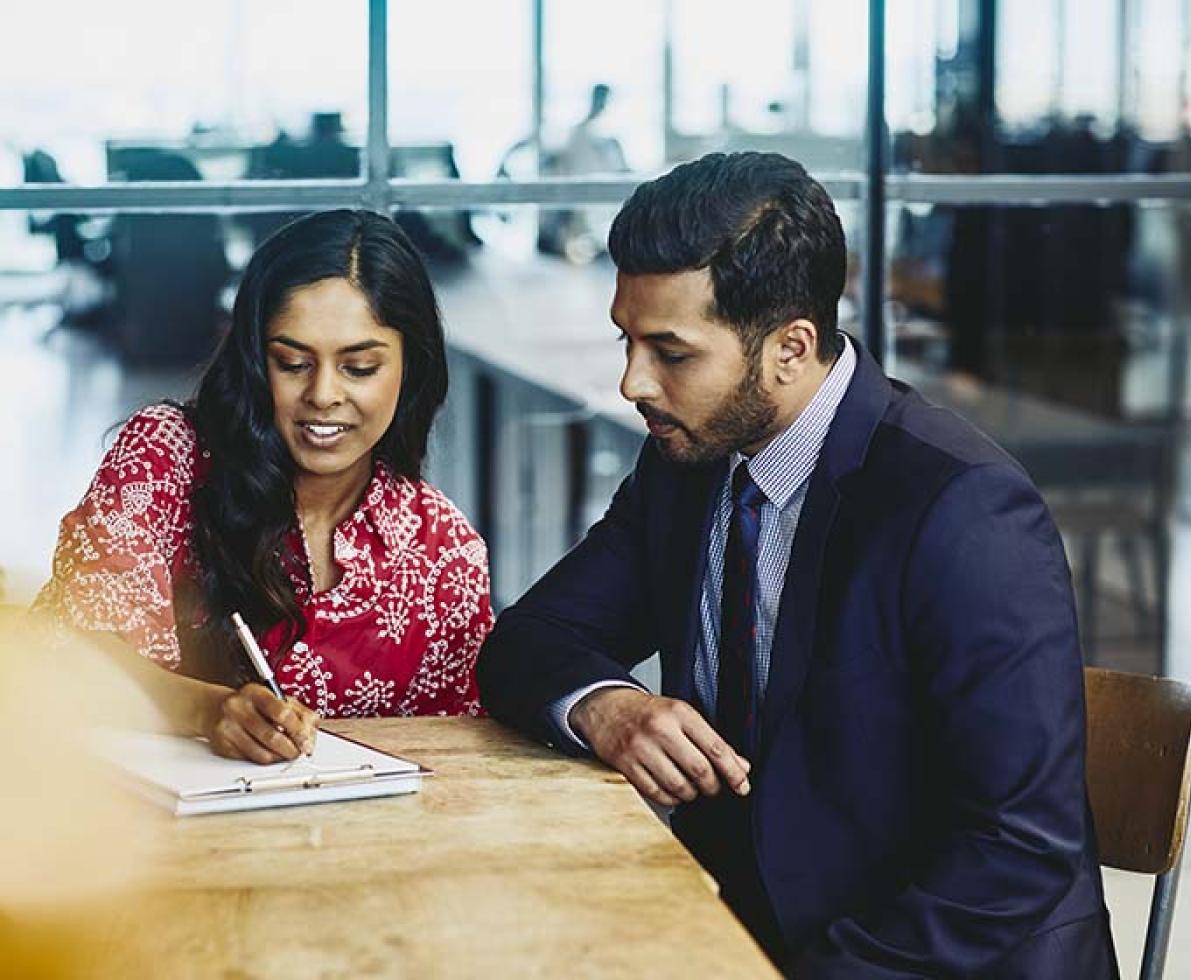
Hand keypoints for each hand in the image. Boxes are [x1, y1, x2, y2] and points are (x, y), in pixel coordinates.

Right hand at [204, 684, 319, 763]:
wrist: (214, 708)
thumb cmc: (251, 704)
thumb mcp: (275, 698)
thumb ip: (298, 712)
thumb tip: (311, 734)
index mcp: (256, 692)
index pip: (281, 712)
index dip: (298, 730)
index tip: (307, 741)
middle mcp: (238, 707)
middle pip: (272, 736)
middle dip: (291, 749)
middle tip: (299, 752)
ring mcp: (228, 727)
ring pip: (261, 752)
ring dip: (279, 757)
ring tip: (286, 754)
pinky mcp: (222, 745)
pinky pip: (250, 759)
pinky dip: (265, 760)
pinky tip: (270, 753)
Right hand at [570, 687, 750, 806]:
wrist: (606, 707)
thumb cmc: (648, 713)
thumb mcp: (682, 716)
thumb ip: (711, 741)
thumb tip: (741, 766)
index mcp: (680, 713)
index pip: (716, 748)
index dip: (733, 772)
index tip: (742, 785)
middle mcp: (661, 729)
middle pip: (700, 770)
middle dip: (713, 787)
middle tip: (715, 788)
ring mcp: (641, 747)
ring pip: (679, 786)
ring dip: (692, 795)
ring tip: (692, 789)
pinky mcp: (625, 764)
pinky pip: (656, 794)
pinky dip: (670, 799)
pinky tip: (673, 792)